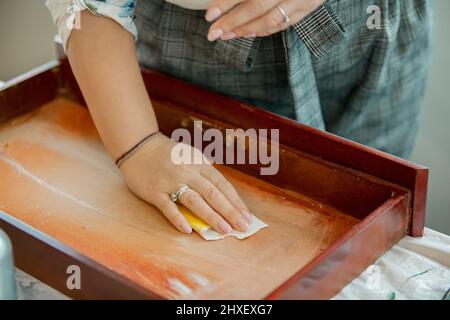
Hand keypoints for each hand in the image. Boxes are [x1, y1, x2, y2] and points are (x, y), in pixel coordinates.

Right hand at [119, 133, 252, 233]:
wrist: (139, 146)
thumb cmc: (169, 155)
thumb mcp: (191, 157)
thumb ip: (205, 174)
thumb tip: (223, 196)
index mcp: (199, 163)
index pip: (222, 185)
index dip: (236, 201)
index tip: (247, 216)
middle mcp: (188, 171)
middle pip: (212, 193)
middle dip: (229, 211)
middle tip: (242, 227)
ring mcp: (171, 182)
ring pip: (194, 200)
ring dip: (210, 215)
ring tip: (224, 229)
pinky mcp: (154, 191)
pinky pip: (167, 207)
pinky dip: (178, 218)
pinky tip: (188, 230)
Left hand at [205, 0, 324, 40]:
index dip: (226, 2)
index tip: (211, 14)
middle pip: (256, 6)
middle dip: (232, 22)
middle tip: (213, 32)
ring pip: (270, 20)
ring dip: (245, 30)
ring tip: (226, 34)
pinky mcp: (306, 8)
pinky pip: (282, 24)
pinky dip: (262, 31)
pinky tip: (246, 33)